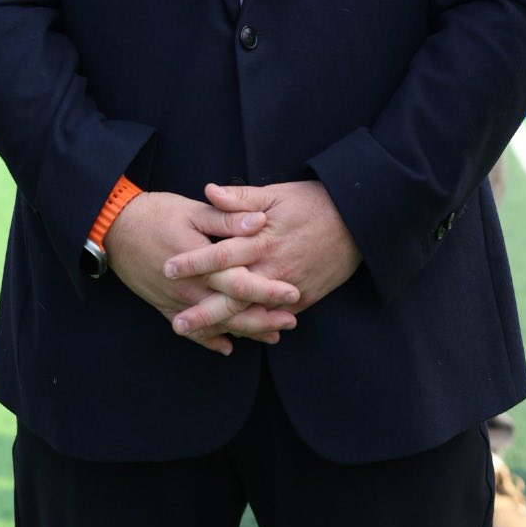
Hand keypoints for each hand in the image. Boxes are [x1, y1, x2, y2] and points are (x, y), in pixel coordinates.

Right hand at [104, 191, 298, 355]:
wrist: (113, 227)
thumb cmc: (155, 213)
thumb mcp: (194, 209)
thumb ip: (227, 219)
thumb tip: (260, 221)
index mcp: (202, 263)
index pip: (243, 283)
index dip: (269, 290)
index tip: (294, 293)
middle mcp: (191, 289)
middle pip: (234, 312)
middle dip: (264, 319)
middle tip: (291, 321)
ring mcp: (176, 302)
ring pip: (216, 325)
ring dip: (245, 331)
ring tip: (272, 335)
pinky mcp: (163, 306)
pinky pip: (190, 331)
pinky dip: (210, 340)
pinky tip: (227, 347)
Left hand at [164, 180, 360, 339]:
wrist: (357, 222)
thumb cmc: (313, 202)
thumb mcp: (276, 193)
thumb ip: (240, 198)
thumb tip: (208, 190)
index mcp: (262, 240)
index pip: (221, 254)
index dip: (193, 262)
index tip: (168, 268)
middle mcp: (273, 268)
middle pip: (232, 295)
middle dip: (203, 311)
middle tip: (176, 324)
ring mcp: (288, 288)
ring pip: (251, 313)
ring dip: (224, 326)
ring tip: (198, 336)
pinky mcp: (302, 299)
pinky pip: (273, 318)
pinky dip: (253, 329)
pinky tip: (233, 336)